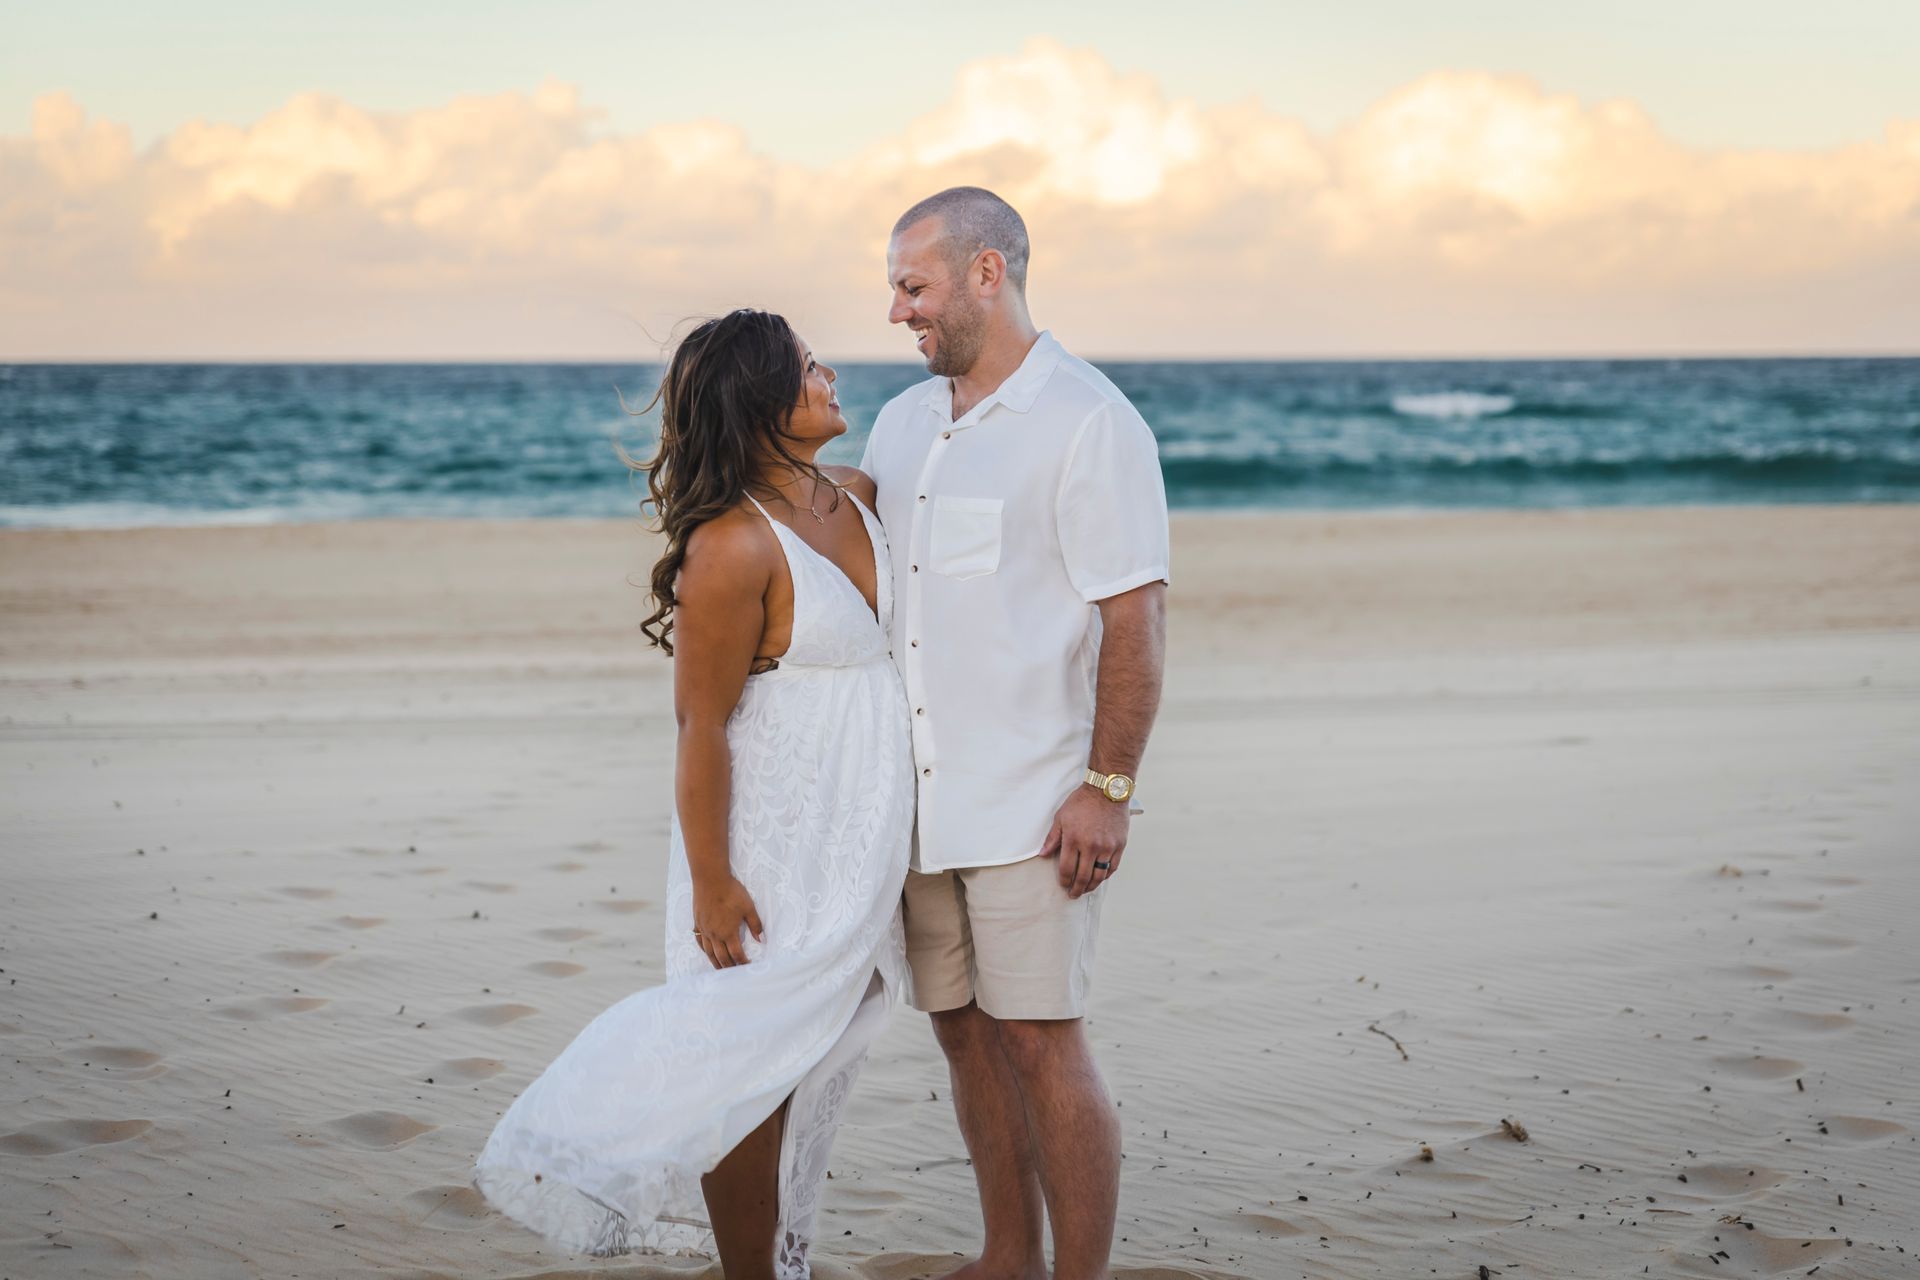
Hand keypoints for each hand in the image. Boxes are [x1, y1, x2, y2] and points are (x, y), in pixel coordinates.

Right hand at [692, 876, 764, 967]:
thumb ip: (755, 924)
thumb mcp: (749, 907)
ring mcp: (704, 929)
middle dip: (729, 967)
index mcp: (728, 932)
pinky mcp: (697, 922)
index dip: (742, 962)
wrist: (710, 879)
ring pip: (709, 952)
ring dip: (715, 962)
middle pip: (722, 957)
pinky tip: (706, 951)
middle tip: (734, 972)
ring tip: (720, 969)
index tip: (747, 967)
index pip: (736, 954)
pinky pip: (699, 940)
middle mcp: (715, 934)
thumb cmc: (731, 892)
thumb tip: (761, 939)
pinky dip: (704, 949)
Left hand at [1039, 785, 1128, 899]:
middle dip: (1077, 889)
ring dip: (1091, 886)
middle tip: (1073, 894)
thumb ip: (1052, 838)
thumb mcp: (1061, 817)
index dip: (1064, 881)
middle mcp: (1090, 846)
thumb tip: (1043, 855)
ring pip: (1099, 876)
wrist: (1106, 791)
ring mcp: (1106, 847)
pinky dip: (1105, 876)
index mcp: (1073, 840)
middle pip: (1083, 876)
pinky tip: (1100, 878)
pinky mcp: (1119, 845)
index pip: (1067, 869)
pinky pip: (1112, 867)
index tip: (1063, 885)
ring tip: (1086, 890)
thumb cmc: (1081, 802)